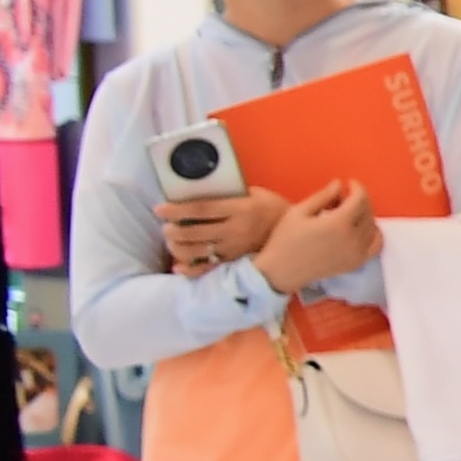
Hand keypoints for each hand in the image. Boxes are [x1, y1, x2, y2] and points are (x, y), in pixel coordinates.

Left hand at [160, 185, 284, 274]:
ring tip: (172, 242)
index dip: (177, 210)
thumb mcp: (256, 194)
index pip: (201, 210)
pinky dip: (190, 269)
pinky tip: (179, 266)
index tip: (159, 209)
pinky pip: (209, 268)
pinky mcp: (237, 262)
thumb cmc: (274, 209)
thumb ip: (230, 194)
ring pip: (197, 251)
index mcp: (241, 209)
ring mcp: (236, 249)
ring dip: (178, 248)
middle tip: (166, 228)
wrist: (300, 234)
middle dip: (173, 231)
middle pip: (194, 232)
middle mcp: (236, 230)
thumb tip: (199, 191)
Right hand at [251, 180, 380, 295]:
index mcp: (337, 224)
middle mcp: (352, 238)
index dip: (357, 187)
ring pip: (373, 226)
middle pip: (367, 211)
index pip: (360, 199)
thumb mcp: (298, 212)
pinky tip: (361, 228)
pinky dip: (374, 233)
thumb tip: (339, 184)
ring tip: (346, 213)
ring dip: (364, 215)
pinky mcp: (356, 263)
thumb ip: (322, 196)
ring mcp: (356, 253)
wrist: (281, 271)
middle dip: (358, 200)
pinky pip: (376, 245)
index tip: (350, 183)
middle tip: (342, 199)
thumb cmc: (285, 240)